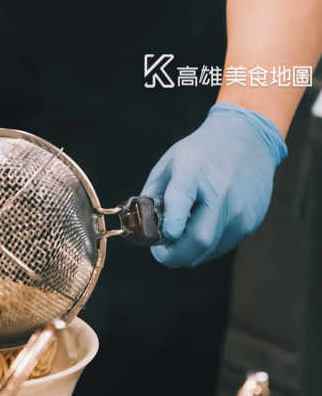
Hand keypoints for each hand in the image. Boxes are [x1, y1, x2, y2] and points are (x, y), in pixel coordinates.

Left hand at [142, 102, 286, 267]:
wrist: (247, 140)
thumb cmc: (200, 154)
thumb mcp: (168, 165)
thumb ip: (153, 197)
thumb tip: (144, 228)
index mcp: (193, 171)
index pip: (182, 199)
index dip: (172, 223)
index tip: (163, 237)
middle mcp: (221, 193)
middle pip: (200, 239)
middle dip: (174, 255)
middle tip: (160, 252)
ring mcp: (240, 211)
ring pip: (209, 251)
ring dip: (189, 251)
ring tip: (181, 232)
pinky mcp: (251, 223)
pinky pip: (222, 247)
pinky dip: (206, 245)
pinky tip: (201, 225)